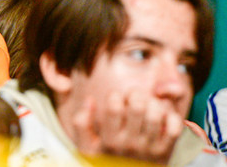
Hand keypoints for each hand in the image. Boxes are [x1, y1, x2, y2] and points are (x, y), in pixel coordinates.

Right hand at [68, 90, 182, 163]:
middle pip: (137, 108)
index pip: (113, 108)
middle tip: (133, 97)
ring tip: (148, 104)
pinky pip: (174, 128)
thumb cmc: (107, 160)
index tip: (116, 98)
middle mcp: (130, 144)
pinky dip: (171, 117)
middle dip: (135, 95)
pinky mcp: (165, 152)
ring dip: (153, 104)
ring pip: (156, 115)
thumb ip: (81, 123)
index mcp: (109, 140)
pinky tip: (162, 116)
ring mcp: (149, 148)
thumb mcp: (86, 146)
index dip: (115, 96)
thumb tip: (89, 100)